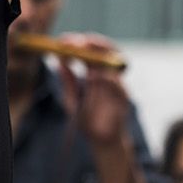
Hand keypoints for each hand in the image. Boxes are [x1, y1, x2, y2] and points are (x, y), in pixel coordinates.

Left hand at [55, 32, 132, 150]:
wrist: (100, 141)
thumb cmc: (87, 120)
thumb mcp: (72, 99)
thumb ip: (68, 82)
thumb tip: (59, 62)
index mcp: (94, 73)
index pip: (88, 52)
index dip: (76, 44)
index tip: (62, 41)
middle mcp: (107, 75)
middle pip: (104, 51)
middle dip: (91, 42)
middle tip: (75, 41)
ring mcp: (117, 84)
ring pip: (114, 61)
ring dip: (101, 52)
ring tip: (87, 47)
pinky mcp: (123, 97)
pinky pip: (118, 85)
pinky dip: (107, 78)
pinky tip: (94, 75)